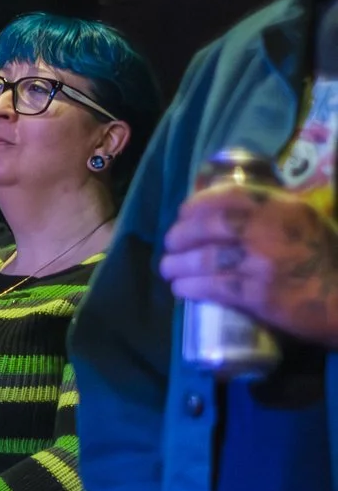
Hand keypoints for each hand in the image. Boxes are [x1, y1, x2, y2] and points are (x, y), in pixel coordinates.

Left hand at [159, 183, 337, 346]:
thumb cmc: (327, 261)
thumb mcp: (306, 223)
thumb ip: (273, 214)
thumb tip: (226, 211)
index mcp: (285, 208)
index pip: (231, 195)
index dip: (199, 203)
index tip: (183, 212)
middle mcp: (271, 230)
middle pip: (211, 225)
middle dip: (182, 234)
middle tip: (171, 243)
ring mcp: (264, 263)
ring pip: (206, 258)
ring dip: (178, 263)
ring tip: (169, 268)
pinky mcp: (259, 295)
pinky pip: (214, 286)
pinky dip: (191, 286)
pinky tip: (181, 289)